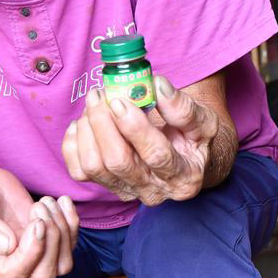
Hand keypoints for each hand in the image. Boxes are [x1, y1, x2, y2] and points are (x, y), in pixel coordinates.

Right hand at [0, 161, 79, 277]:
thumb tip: (6, 246)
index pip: (12, 273)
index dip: (32, 253)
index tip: (36, 222)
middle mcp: (4, 261)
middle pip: (42, 275)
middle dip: (51, 242)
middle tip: (40, 207)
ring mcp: (25, 251)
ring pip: (60, 263)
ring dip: (63, 232)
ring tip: (47, 202)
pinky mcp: (40, 238)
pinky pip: (67, 244)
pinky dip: (72, 223)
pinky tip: (62, 201)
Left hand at [61, 76, 218, 205]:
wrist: (186, 159)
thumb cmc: (194, 139)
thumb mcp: (203, 122)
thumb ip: (183, 108)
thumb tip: (157, 86)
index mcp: (184, 178)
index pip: (156, 156)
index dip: (135, 128)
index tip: (120, 101)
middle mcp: (154, 191)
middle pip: (118, 162)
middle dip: (103, 124)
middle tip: (100, 95)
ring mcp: (127, 191)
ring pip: (94, 167)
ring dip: (88, 131)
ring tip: (95, 105)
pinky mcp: (106, 187)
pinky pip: (78, 171)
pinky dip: (74, 144)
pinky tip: (84, 124)